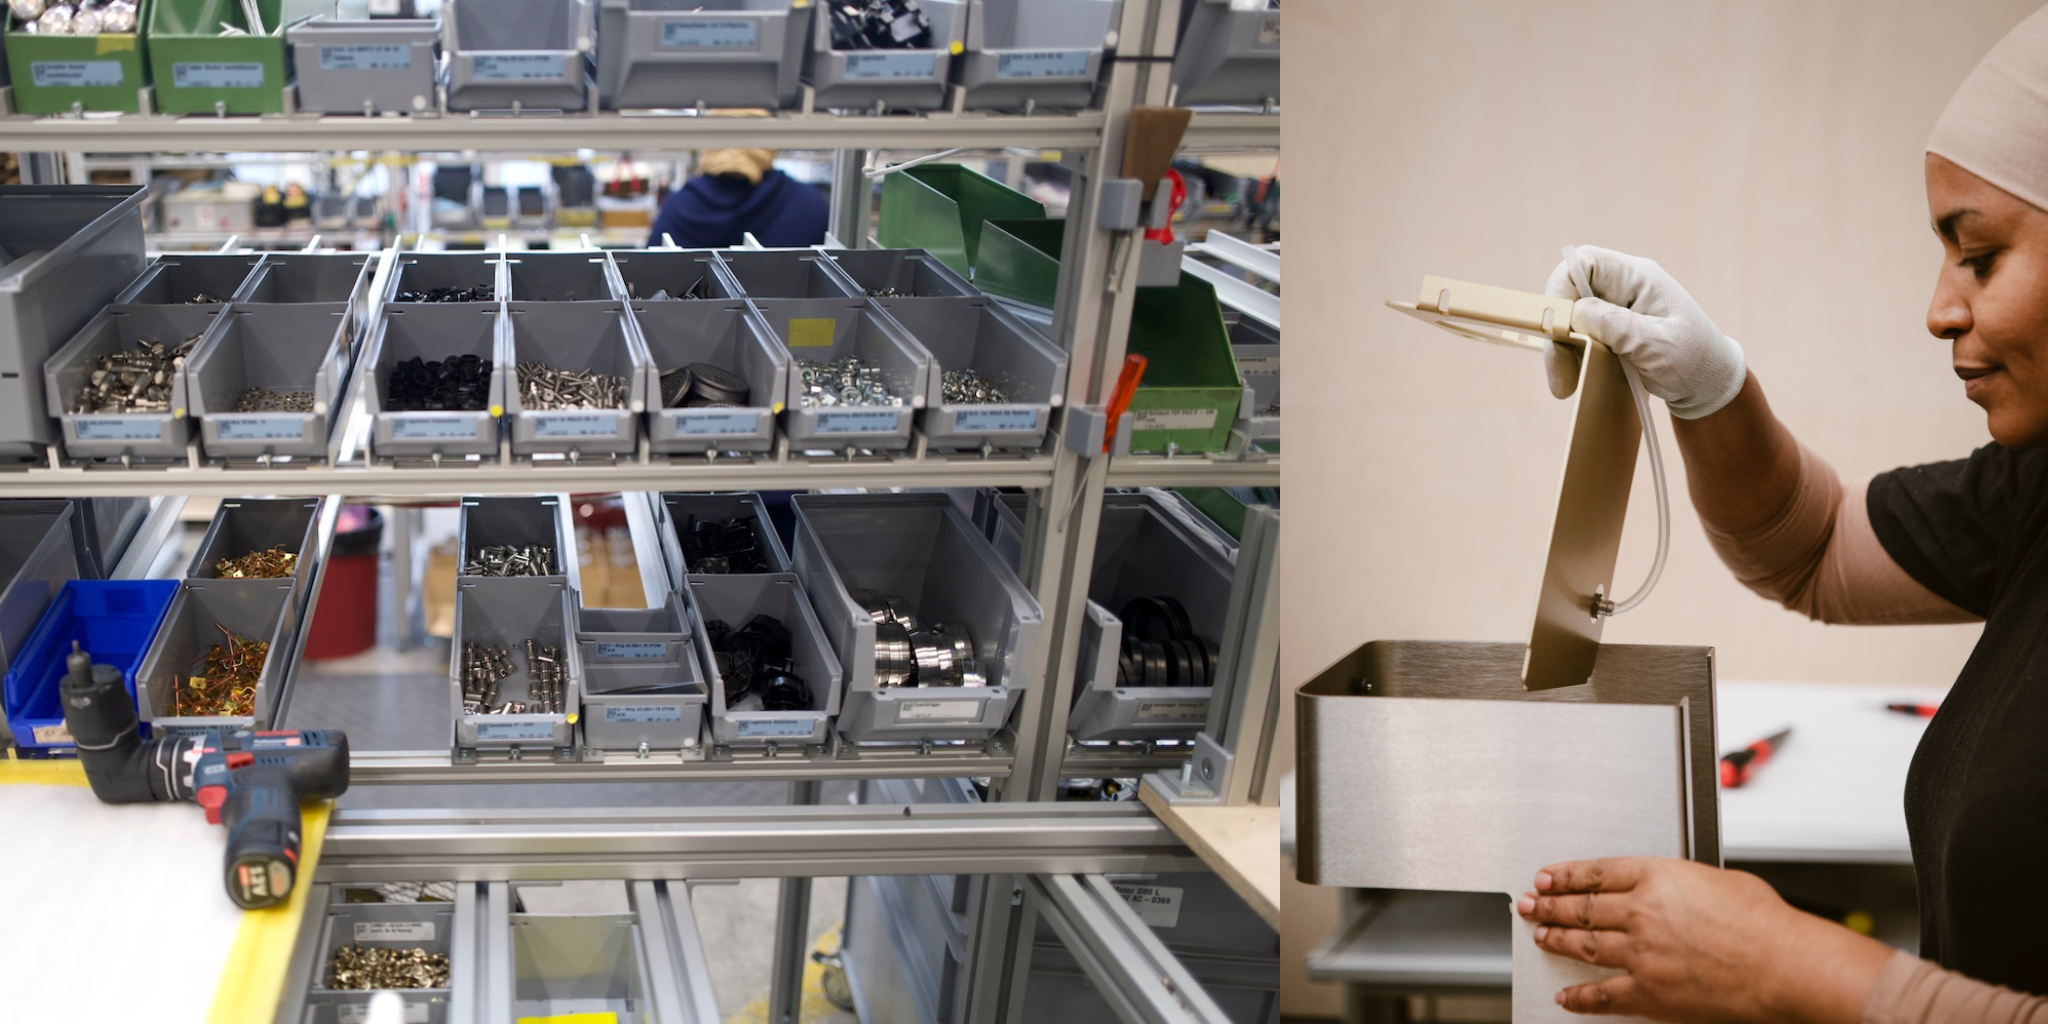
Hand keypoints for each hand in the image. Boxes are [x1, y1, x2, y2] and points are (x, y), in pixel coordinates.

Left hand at [1517, 857, 1892, 1023]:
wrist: (1784, 966)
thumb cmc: (1766, 924)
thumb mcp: (1720, 881)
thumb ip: (1686, 884)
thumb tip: (1678, 889)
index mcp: (1657, 876)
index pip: (1596, 872)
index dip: (1565, 875)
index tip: (1548, 877)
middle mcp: (1641, 912)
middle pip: (1582, 907)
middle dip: (1550, 905)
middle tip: (1531, 904)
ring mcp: (1642, 953)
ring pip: (1585, 945)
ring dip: (1557, 940)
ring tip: (1541, 936)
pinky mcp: (1650, 991)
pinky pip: (1604, 994)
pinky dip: (1581, 996)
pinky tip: (1568, 995)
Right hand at [1541, 245, 1746, 418]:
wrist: (1709, 383)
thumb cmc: (1693, 362)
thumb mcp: (1656, 347)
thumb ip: (1616, 326)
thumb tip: (1575, 312)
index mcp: (1639, 278)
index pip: (1585, 262)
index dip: (1562, 289)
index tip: (1560, 328)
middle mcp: (1625, 285)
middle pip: (1571, 291)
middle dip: (1558, 330)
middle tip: (1559, 371)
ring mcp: (1618, 305)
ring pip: (1572, 315)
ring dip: (1563, 347)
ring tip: (1567, 382)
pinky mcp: (1613, 326)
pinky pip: (1580, 332)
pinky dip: (1572, 354)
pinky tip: (1577, 376)